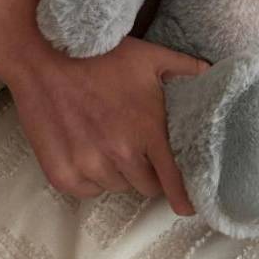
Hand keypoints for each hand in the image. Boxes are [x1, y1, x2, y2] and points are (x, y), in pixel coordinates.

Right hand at [5, 35, 208, 215]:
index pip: (173, 181)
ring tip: (107, 140)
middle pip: (145, 187)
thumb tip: (214, 75)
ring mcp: (88, 166)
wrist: (43, 55)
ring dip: (117, 172)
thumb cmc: (100, 54)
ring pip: (116, 187)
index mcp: (147, 129)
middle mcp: (119, 153)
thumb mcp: (150, 56)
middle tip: (138, 148)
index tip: (188, 205)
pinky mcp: (61, 174)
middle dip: (147, 171)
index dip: (183, 196)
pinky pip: (87, 190)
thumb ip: (186, 69)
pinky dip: (90, 176)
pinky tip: (86, 147)